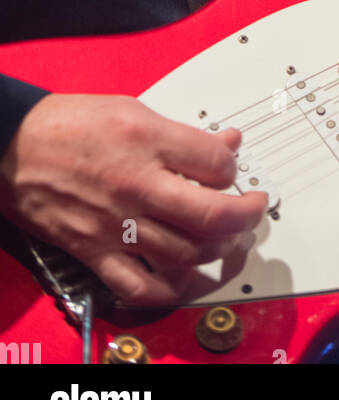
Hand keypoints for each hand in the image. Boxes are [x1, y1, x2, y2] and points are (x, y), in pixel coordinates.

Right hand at [0, 94, 267, 305]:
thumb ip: (182, 133)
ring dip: (215, 251)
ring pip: (185, 253)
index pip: (215, 164)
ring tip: (224, 240)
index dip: (234, 168)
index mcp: (146, 140)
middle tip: (253, 210)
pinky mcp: (94, 251)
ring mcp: (115, 223)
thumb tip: (225, 144)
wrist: (13, 148)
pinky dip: (169, 289)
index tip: (234, 169)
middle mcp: (135, 184)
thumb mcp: (131, 110)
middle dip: (245, 216)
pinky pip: (140, 285)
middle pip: (211, 214)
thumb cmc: (67, 125)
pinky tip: (184, 278)